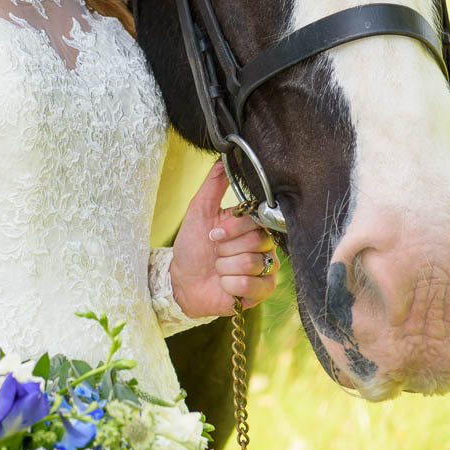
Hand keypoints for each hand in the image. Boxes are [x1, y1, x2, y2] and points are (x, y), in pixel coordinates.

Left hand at [168, 158, 279, 318]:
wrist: (183, 281)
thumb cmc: (192, 246)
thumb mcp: (199, 211)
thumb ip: (214, 184)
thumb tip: (223, 157)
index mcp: (252, 225)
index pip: (255, 220)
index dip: (231, 229)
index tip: (213, 234)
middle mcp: (264, 245)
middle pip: (256, 242)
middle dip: (226, 250)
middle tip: (216, 253)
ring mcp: (265, 269)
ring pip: (252, 263)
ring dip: (225, 268)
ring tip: (219, 269)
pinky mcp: (262, 292)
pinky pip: (252, 285)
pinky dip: (230, 285)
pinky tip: (224, 284)